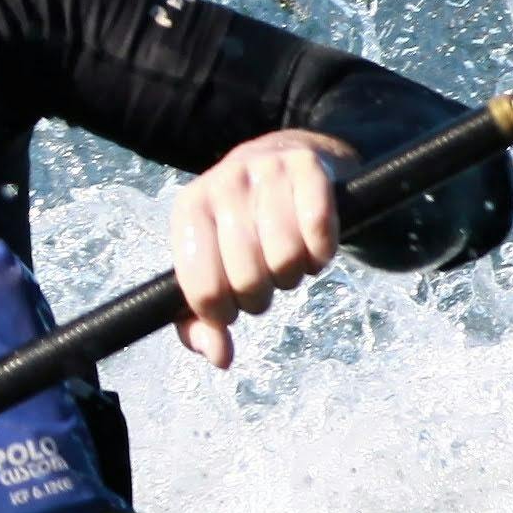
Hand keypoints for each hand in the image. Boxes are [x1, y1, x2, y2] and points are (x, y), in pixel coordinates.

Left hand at [170, 129, 352, 369]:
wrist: (284, 156)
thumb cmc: (242, 224)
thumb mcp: (211, 262)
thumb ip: (200, 318)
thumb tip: (220, 356)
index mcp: (190, 209)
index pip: (204, 287)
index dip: (223, 313)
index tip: (232, 308)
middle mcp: (224, 183)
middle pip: (248, 279)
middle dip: (260, 297)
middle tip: (265, 281)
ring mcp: (267, 170)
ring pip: (286, 258)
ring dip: (293, 275)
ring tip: (288, 261)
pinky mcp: (308, 166)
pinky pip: (319, 233)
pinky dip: (322, 253)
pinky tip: (314, 246)